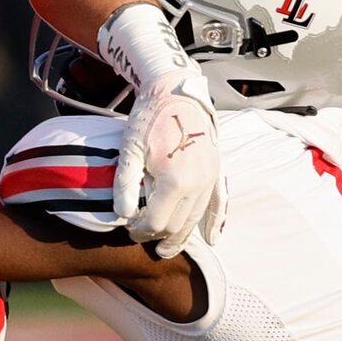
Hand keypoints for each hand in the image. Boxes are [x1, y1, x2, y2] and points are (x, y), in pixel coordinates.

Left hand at [98, 3, 227, 254]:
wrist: (177, 93)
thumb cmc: (150, 118)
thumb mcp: (130, 150)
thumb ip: (126, 186)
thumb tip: (123, 216)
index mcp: (176, 181)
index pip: (157, 222)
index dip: (140, 231)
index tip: (128, 229)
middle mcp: (199, 183)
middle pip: (178, 225)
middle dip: (159, 235)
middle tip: (141, 238)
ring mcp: (211, 178)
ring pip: (196, 218)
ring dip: (181, 234)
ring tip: (166, 248)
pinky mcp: (216, 171)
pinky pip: (218, 203)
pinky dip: (214, 222)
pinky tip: (212, 239)